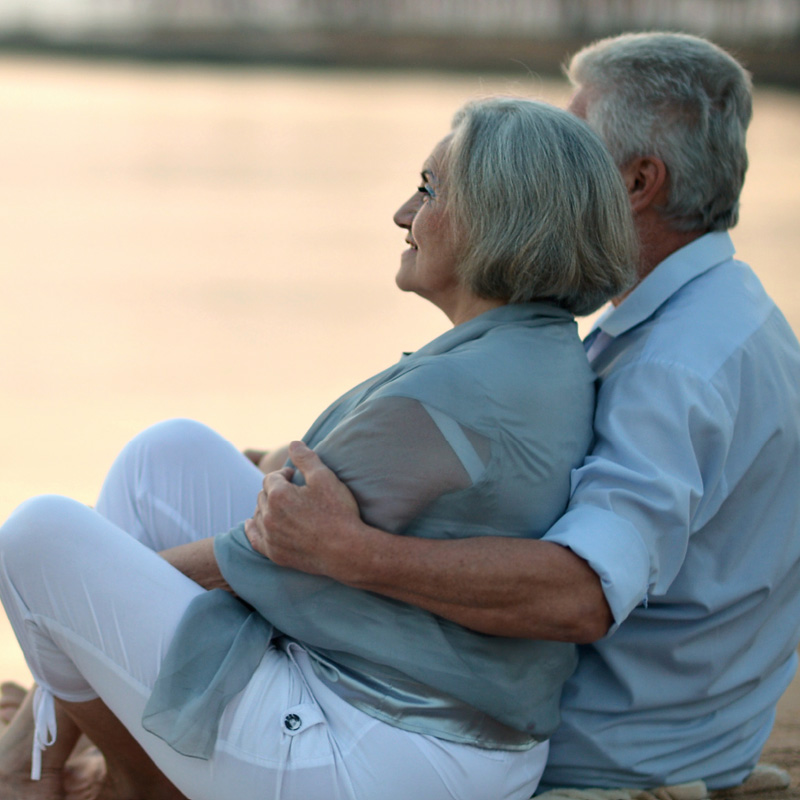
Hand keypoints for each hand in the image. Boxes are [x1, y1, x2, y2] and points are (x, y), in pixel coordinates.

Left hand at [245, 441, 361, 577]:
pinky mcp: (274, 553)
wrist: (347, 551)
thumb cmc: (338, 512)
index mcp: (278, 495)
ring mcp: (270, 536)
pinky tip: (252, 523)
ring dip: (266, 507)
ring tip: (283, 506)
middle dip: (275, 490)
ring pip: (258, 514)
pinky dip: (253, 528)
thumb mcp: (325, 478)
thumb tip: (293, 443)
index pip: (272, 478)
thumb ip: (306, 458)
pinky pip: (254, 538)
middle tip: (293, 491)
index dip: (284, 474)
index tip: (296, 477)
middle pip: (263, 495)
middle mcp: (269, 516)